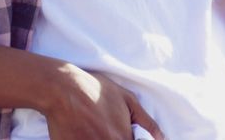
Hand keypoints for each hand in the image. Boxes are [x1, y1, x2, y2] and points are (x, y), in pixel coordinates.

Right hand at [44, 65, 165, 139]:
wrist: (63, 89)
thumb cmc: (96, 91)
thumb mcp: (128, 100)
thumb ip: (147, 122)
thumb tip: (161, 138)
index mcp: (123, 139)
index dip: (129, 139)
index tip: (123, 133)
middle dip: (114, 137)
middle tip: (104, 127)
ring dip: (99, 138)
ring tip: (93, 128)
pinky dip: (86, 139)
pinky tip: (83, 132)